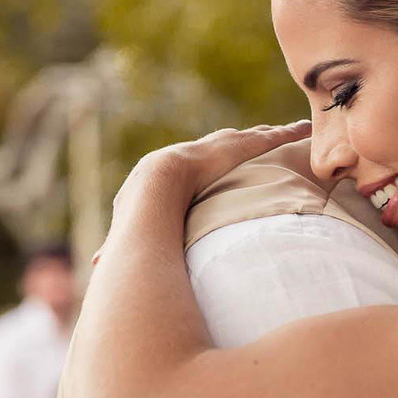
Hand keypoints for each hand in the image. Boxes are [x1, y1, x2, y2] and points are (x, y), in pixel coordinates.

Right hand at [93, 120, 311, 265]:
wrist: (152, 189)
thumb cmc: (141, 212)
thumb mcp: (133, 228)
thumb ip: (120, 247)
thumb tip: (95, 266)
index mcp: (177, 171)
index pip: (201, 165)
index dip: (215, 162)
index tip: (228, 162)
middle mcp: (199, 155)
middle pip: (228, 146)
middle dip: (246, 143)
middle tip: (269, 138)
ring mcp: (218, 149)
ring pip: (250, 141)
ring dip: (270, 137)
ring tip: (291, 131)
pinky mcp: (237, 148)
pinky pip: (268, 140)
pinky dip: (285, 136)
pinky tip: (302, 131)